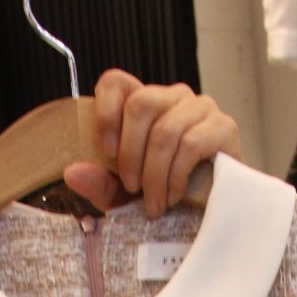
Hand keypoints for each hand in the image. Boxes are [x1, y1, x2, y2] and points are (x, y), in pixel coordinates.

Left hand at [64, 70, 242, 217]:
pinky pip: (192, 143)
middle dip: (132, 154)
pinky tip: (175, 195)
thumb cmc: (166, 195)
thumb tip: (73, 172)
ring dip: (155, 174)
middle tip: (133, 188)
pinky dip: (178, 176)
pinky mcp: (224, 127)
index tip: (107, 151)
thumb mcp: (123, 194)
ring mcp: (200, 108)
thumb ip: (100, 182)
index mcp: (145, 105)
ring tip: (155, 203)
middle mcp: (172, 97)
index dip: (106, 112)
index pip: (116, 82)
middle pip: (142, 103)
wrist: (210, 213)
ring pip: (166, 130)